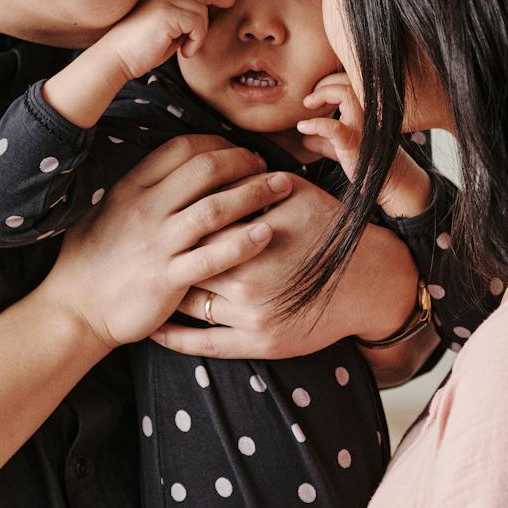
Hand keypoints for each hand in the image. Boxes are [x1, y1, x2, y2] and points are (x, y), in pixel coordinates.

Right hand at [41, 135, 292, 349]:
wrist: (74, 309)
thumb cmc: (90, 260)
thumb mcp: (106, 210)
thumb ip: (140, 187)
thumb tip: (174, 166)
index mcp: (131, 188)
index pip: (181, 148)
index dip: (217, 143)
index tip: (238, 151)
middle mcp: (145, 209)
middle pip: (205, 169)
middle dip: (244, 161)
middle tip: (267, 166)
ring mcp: (157, 244)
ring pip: (214, 208)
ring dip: (255, 193)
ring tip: (283, 188)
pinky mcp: (167, 278)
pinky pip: (212, 256)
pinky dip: (243, 243)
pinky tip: (268, 234)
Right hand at [99, 0, 232, 81]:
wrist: (114, 59)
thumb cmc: (138, 53)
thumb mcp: (166, 34)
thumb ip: (183, 24)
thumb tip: (204, 22)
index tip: (229, 1)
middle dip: (206, 23)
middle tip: (193, 46)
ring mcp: (163, 0)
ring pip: (201, 10)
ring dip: (199, 35)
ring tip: (184, 50)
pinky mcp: (166, 12)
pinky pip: (197, 21)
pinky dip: (196, 39)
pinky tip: (183, 52)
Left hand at [152, 175, 419, 359]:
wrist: (371, 282)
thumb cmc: (332, 231)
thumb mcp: (297, 195)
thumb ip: (253, 181)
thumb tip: (214, 162)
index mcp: (252, 239)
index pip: (196, 226)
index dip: (173, 219)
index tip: (153, 214)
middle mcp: (249, 281)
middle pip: (186, 265)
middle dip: (161, 257)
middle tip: (136, 249)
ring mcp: (253, 317)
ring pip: (191, 303)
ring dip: (163, 293)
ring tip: (138, 283)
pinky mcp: (259, 344)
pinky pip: (205, 345)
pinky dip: (175, 337)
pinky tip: (155, 329)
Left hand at [297, 73, 431, 219]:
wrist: (391, 182)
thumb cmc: (369, 162)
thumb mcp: (343, 147)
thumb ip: (325, 140)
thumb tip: (305, 139)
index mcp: (369, 108)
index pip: (351, 80)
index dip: (330, 82)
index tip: (315, 95)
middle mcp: (369, 112)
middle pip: (348, 81)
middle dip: (325, 84)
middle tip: (309, 99)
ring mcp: (363, 126)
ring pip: (346, 95)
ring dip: (323, 95)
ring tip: (308, 105)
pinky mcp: (354, 143)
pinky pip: (333, 128)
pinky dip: (315, 124)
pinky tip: (303, 127)